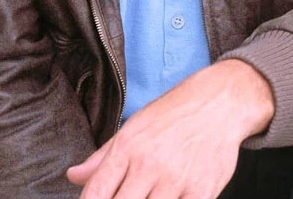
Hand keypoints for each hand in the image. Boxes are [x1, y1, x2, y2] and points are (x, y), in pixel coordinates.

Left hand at [66, 59, 273, 198]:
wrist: (220, 103)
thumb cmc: (173, 115)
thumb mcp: (133, 127)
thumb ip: (102, 158)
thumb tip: (73, 176)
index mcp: (127, 147)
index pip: (96, 192)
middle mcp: (149, 164)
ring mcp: (176, 180)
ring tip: (148, 195)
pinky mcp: (202, 192)